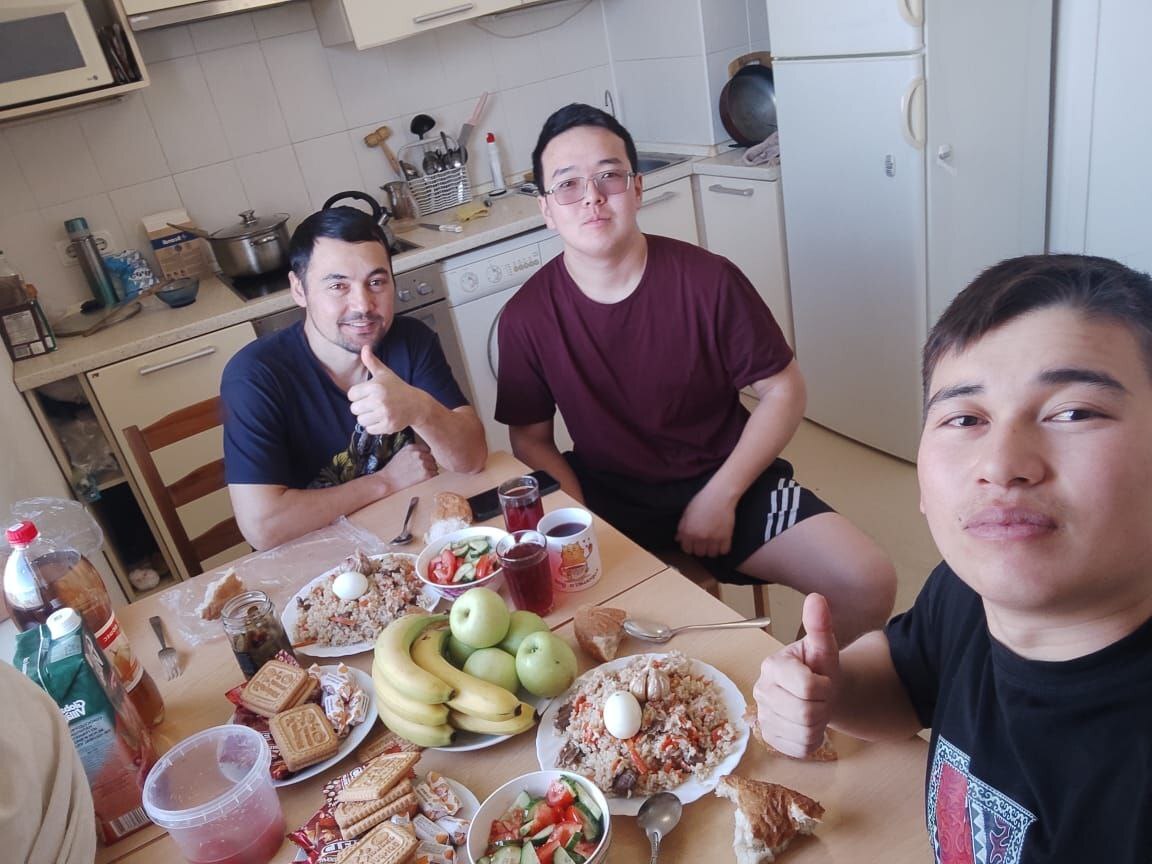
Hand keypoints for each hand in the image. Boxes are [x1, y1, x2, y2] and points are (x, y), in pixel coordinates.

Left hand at [348, 345, 427, 434]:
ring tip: (377, 411)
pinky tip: (382, 418)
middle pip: (354, 409)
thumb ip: (371, 362)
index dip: (357, 395)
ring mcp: (384, 414)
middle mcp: (379, 400)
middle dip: (361, 407)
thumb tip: (364, 347)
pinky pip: (370, 429)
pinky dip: (374, 426)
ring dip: (367, 417)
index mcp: (375, 386)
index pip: (351, 395)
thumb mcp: (384, 373)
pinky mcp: (388, 426)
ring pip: (361, 420)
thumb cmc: (397, 388)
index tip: (367, 394)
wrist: (416, 404)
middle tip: (373, 404)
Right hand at [377, 441, 436, 494]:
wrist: (387, 481)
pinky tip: (422, 479)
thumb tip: (426, 451)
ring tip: (419, 475)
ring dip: (430, 470)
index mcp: (412, 448)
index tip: (422, 461)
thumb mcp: (402, 453)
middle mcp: (418, 454)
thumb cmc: (393, 469)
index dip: (425, 456)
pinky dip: (431, 477)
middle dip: (428, 463)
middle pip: (432, 458)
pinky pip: (435, 474)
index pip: (428, 449)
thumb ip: (414, 450)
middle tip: (419, 470)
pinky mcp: (426, 474)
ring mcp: (423, 464)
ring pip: (435, 466)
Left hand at [675, 486, 734, 556]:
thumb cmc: (701, 501)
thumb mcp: (687, 513)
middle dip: (700, 549)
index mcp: (688, 532)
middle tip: (704, 542)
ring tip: (713, 543)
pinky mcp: (726, 537)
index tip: (693, 544)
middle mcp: (700, 538)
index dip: (690, 547)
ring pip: (712, 554)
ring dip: (712, 550)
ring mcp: (713, 539)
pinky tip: (721, 542)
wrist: (719, 495)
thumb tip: (678, 539)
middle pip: (699, 553)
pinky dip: (723, 548)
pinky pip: (724, 551)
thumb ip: (682, 528)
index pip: (687, 550)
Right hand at [752, 593, 839, 756]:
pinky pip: (799, 749)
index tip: (824, 679)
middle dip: (823, 707)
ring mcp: (763, 717)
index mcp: (772, 666)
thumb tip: (816, 598)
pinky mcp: (769, 738)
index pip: (807, 687)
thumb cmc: (820, 668)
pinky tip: (809, 725)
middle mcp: (761, 691)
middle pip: (805, 712)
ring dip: (819, 724)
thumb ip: (820, 625)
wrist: (820, 692)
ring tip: (816, 709)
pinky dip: (811, 740)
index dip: (825, 686)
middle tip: (822, 697)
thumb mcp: (824, 647)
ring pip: (803, 732)